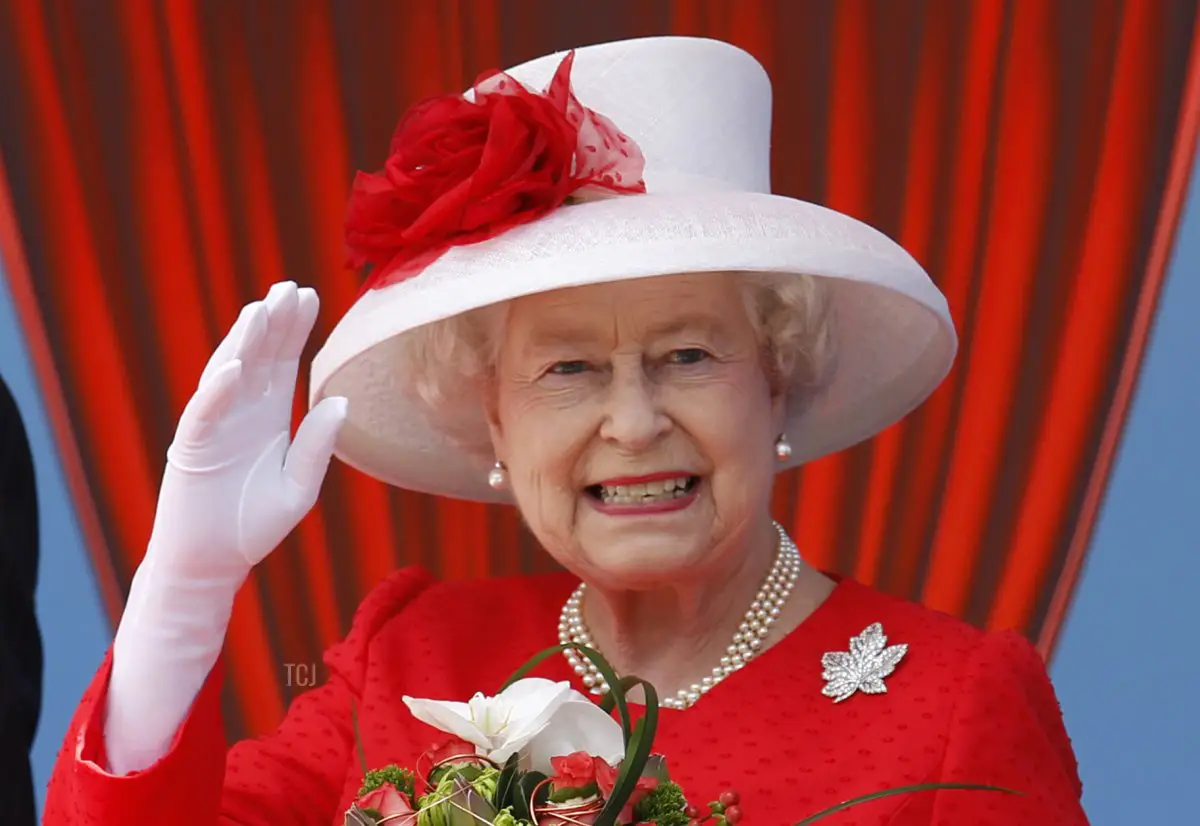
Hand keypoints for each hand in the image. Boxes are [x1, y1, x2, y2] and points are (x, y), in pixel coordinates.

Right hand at [148, 280, 346, 581]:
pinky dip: (217, 390)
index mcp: (269, 417)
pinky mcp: (191, 449)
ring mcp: (214, 426)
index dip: (295, 330)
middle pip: (258, 357)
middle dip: (273, 322)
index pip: (283, 362)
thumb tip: (342, 401)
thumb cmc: (254, 526)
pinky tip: (233, 366)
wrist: (213, 564)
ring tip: (261, 310)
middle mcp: (241, 413)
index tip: (310, 296)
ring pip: (227, 373)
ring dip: (243, 342)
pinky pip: (203, 413)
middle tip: (290, 288)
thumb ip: (318, 445)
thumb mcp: (299, 486)